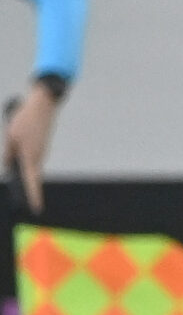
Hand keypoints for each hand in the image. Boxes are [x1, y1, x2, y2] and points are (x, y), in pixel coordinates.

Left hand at [5, 86, 55, 213]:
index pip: (32, 182)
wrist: (43, 105)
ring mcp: (42, 151)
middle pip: (32, 176)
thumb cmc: (25, 120)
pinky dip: (27, 163)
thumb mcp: (10, 137)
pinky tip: (20, 163)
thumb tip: (8, 167)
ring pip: (32, 167)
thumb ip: (8, 154)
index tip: (36, 209)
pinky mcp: (42, 146)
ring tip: (18, 182)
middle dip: (27, 188)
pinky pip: (34, 159)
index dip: (33, 196)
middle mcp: (39, 156)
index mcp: (30, 156)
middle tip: (27, 201)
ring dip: (25, 174)